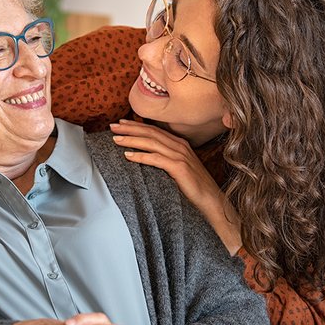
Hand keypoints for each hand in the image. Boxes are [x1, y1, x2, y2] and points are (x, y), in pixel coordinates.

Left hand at [110, 120, 240, 253]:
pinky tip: (128, 156)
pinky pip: (156, 159)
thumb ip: (165, 160)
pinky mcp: (179, 167)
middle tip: (112, 127)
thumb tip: (145, 157)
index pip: (154, 130)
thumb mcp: (179, 169)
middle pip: (150, 132)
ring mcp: (180, 156)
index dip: (136, 125)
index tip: (121, 124)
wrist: (211, 201)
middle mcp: (180, 146)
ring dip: (131, 139)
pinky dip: (140, 156)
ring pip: (151, 142)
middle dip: (129, 128)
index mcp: (179, 144)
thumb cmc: (194, 187)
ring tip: (116, 139)